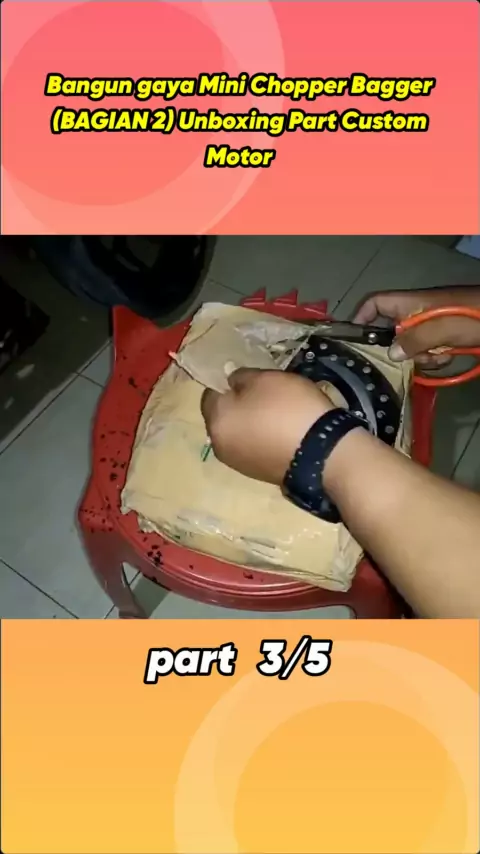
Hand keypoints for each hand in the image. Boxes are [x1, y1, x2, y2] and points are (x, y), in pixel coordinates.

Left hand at [201, 368, 333, 484]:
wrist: (322, 452)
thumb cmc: (287, 408)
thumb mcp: (263, 378)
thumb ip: (240, 377)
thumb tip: (231, 382)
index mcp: (216, 422)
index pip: (210, 395)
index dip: (226, 383)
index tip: (248, 379)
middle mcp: (220, 446)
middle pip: (225, 418)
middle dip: (239, 406)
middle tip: (265, 396)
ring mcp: (240, 464)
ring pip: (240, 434)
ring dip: (252, 424)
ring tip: (278, 415)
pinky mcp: (261, 474)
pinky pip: (256, 449)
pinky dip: (265, 439)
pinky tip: (285, 433)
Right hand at [353, 286, 479, 367]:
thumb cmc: (471, 316)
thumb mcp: (441, 328)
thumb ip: (413, 340)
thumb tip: (390, 354)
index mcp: (410, 302)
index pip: (375, 304)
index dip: (361, 318)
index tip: (354, 341)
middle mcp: (416, 313)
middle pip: (390, 332)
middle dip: (397, 350)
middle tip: (408, 359)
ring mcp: (431, 326)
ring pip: (410, 347)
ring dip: (419, 357)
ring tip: (437, 358)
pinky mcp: (444, 339)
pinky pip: (428, 353)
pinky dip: (435, 360)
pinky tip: (447, 359)